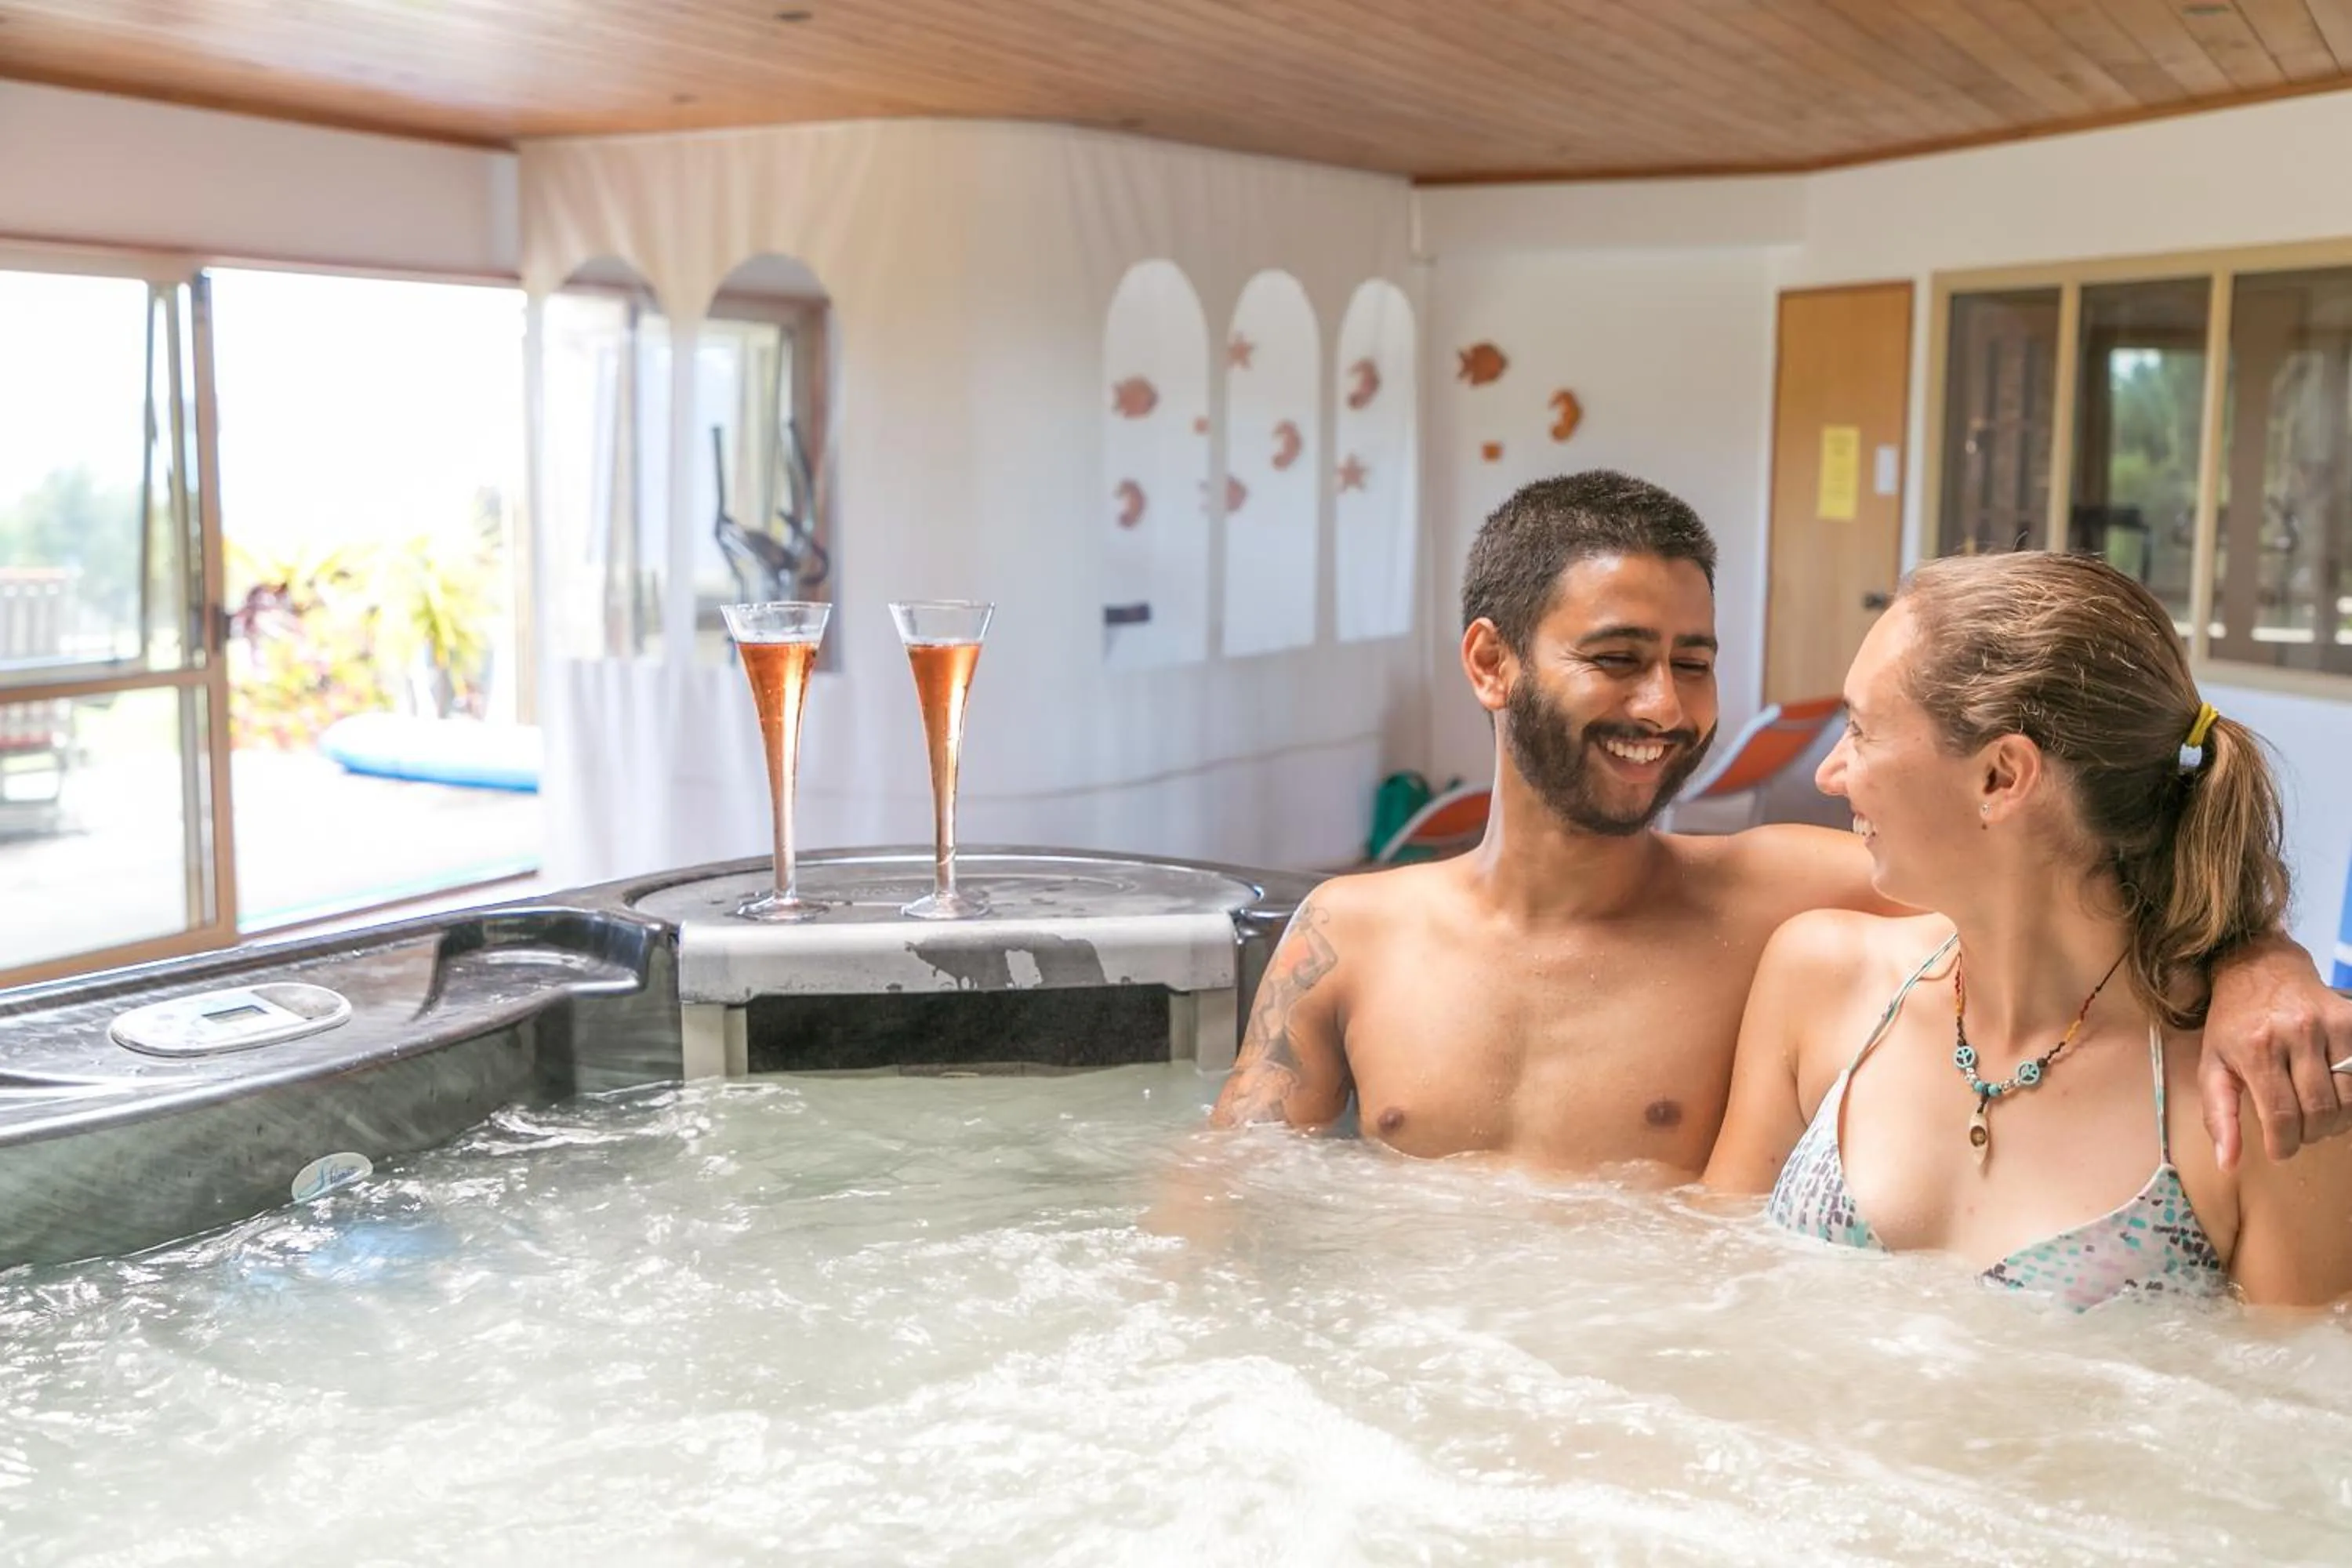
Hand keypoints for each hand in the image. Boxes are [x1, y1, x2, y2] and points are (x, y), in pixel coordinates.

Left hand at [2199, 935, 2351, 1168]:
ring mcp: (2329, 1025)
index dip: (2285, 1145)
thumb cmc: (2233, 1025)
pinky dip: (2351, 1097)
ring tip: (2315, 1117)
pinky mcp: (2351, 1020)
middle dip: (2310, 1134)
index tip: (2280, 1152)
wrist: (2259, 969)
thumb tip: (2228, 1164)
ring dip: (2335, 1121)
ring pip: (2349, 1098)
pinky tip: (2334, 1097)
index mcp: (2256, 1048)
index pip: (2281, 1116)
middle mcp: (2295, 1033)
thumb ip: (2219, 1116)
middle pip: (2319, 1111)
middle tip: (2296, 1132)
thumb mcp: (2212, 1066)